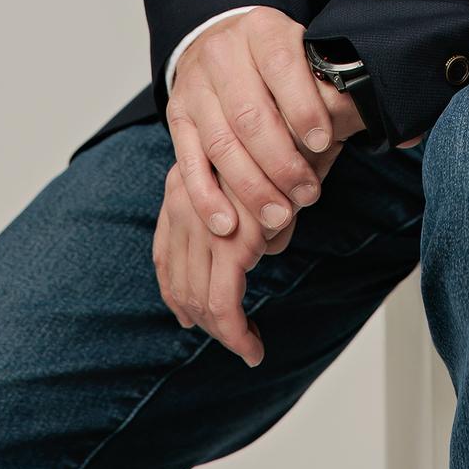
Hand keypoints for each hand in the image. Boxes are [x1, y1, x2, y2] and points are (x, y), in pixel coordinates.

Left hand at [151, 141, 343, 366]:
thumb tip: (266, 249)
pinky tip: (253, 348)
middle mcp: (183, 204)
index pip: (165, 253)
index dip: (175, 291)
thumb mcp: (259, 174)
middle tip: (228, 336)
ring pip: (200, 299)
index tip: (190, 316)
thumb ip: (251, 208)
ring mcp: (204, 225)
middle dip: (201, 318)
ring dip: (222, 333)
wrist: (303, 119)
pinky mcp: (233, 244)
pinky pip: (225, 306)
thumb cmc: (288, 141)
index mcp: (183, 184)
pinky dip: (237, 335)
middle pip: (180, 282)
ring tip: (246, 346)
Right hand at [166, 9, 360, 240]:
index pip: (283, 65)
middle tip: (306, 195)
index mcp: (264, 30)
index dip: (303, 105)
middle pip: (250, 114)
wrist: (218, 40)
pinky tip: (229, 223)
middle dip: (280, 161)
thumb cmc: (277, 61)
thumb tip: (407, 134)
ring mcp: (196, 87)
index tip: (323, 141)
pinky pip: (188, 161)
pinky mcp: (178, 117)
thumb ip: (341, 90)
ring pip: (221, 143)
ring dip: (250, 187)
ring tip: (279, 217)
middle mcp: (224, 54)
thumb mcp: (307, 55)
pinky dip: (207, 197)